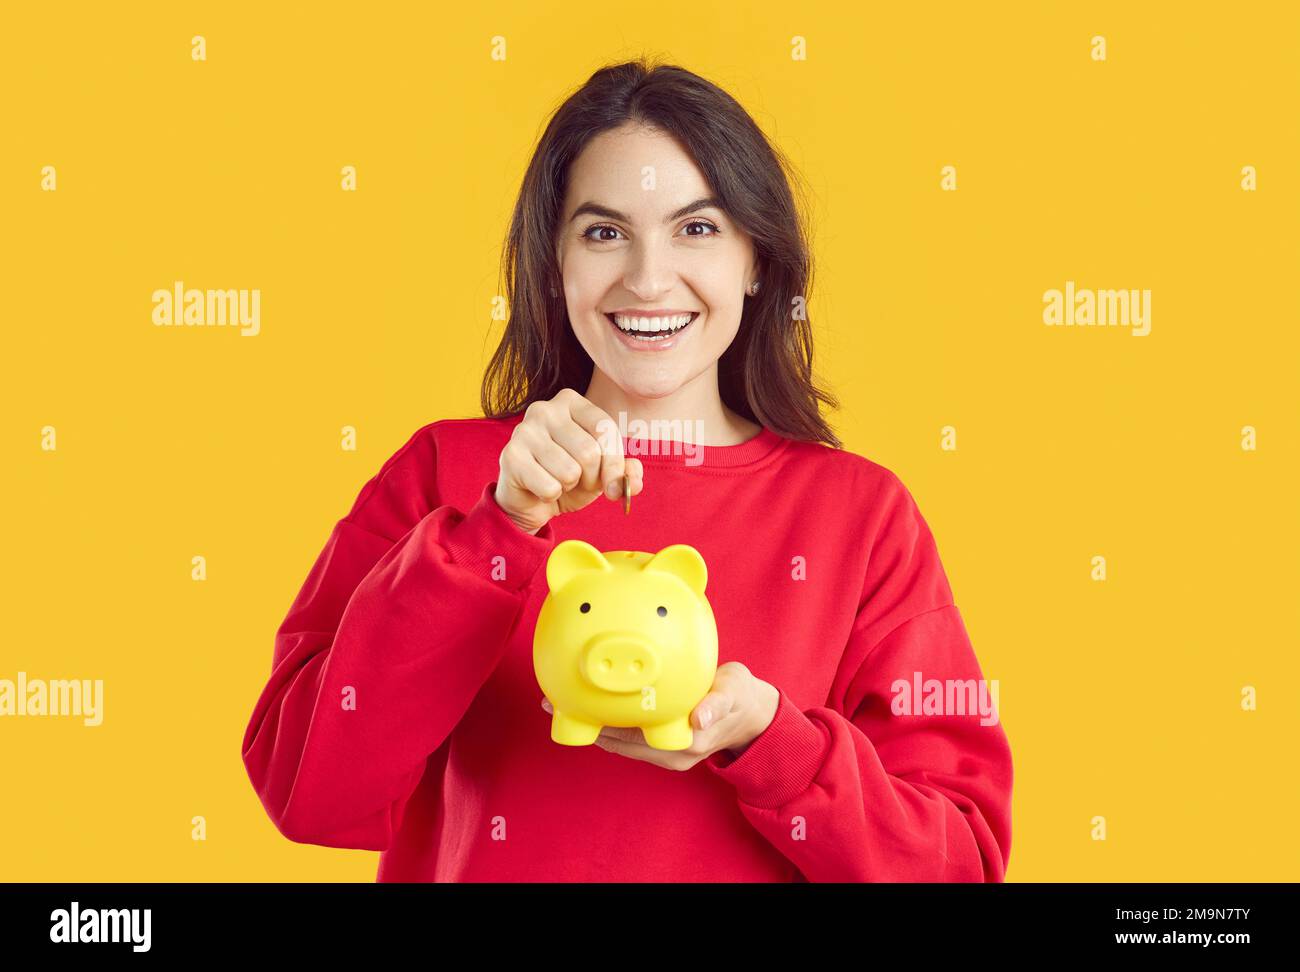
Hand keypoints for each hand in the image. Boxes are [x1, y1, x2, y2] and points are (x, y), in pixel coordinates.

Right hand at [494, 388, 644, 534]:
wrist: (530, 500)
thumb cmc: (569, 478)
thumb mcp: (602, 473)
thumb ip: (625, 473)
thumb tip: (633, 480)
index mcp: (570, 401)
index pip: (606, 429)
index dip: (614, 463)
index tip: (610, 482)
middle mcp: (545, 409)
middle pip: (589, 452)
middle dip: (591, 478)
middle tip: (577, 481)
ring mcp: (524, 430)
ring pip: (570, 472)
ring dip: (569, 487)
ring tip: (557, 481)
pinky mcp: (511, 456)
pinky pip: (550, 487)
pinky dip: (551, 496)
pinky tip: (540, 488)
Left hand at [540, 662, 780, 770]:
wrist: (749, 714)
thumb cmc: (739, 696)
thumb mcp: (735, 690)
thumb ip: (718, 701)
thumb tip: (700, 717)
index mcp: (687, 742)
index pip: (634, 736)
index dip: (603, 726)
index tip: (576, 710)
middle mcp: (671, 754)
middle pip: (618, 742)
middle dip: (586, 724)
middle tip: (552, 702)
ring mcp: (664, 753)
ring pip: (619, 741)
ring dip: (591, 724)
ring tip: (559, 703)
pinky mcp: (660, 747)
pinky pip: (627, 736)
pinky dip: (607, 722)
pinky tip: (588, 704)